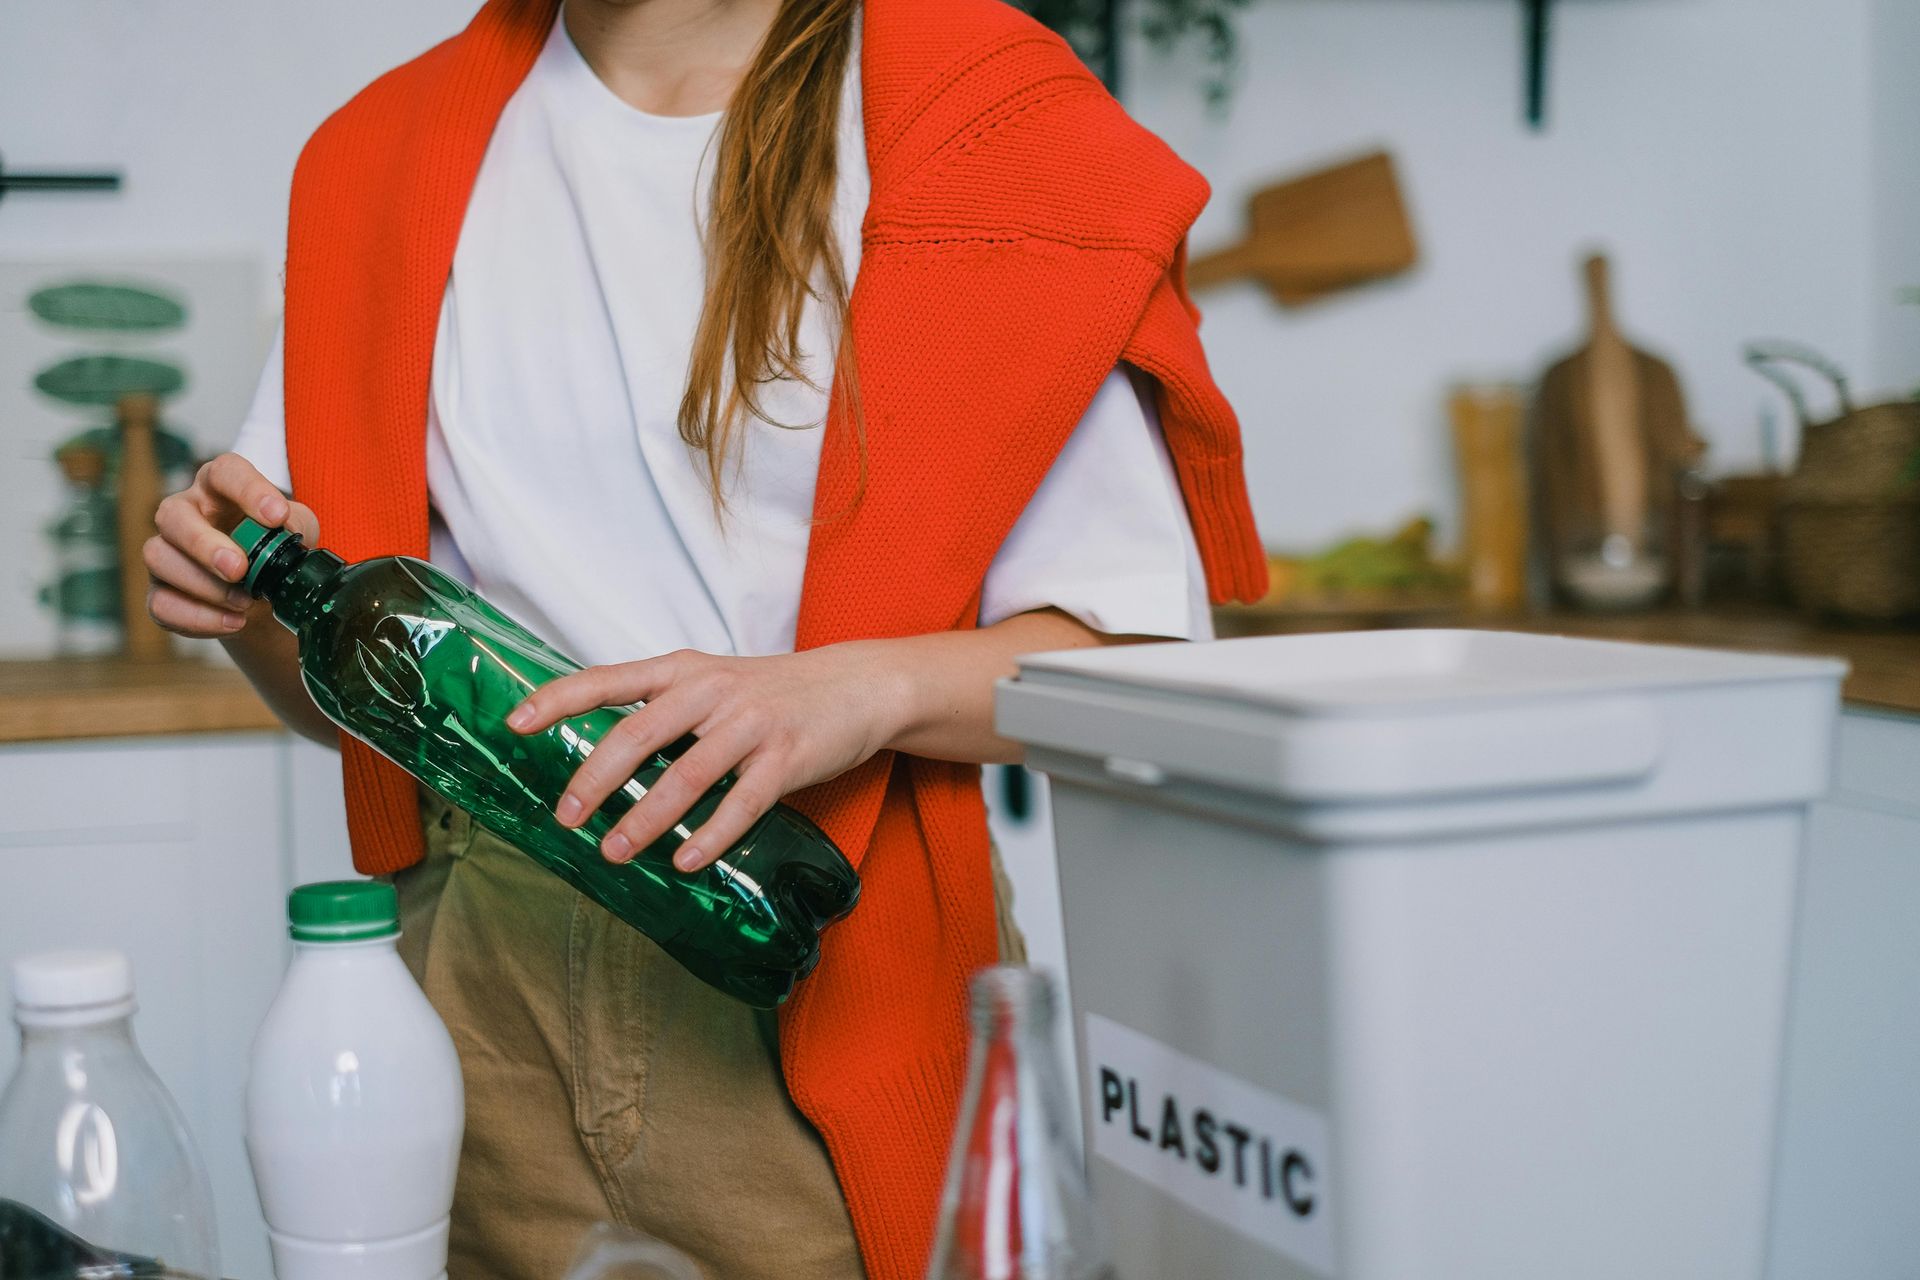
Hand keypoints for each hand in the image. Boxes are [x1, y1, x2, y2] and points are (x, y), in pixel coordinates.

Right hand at [147, 453, 317, 637]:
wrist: (262, 597)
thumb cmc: (274, 550)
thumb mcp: (297, 531)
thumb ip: (297, 525)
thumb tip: (288, 529)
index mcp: (220, 488)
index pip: (226, 472)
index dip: (249, 490)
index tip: (276, 516)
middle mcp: (185, 513)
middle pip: (173, 514)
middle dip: (205, 544)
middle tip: (239, 569)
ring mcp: (167, 552)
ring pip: (159, 557)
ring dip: (203, 585)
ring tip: (244, 603)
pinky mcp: (160, 592)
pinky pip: (161, 604)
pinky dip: (198, 618)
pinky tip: (232, 622)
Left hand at [507, 645, 909, 870]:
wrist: (856, 685)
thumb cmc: (773, 692)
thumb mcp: (713, 682)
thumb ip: (663, 708)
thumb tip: (602, 758)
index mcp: (684, 672)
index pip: (609, 679)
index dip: (559, 699)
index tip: (515, 724)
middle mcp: (712, 692)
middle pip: (639, 733)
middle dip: (596, 778)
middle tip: (566, 817)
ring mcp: (751, 724)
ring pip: (687, 775)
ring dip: (647, 819)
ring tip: (616, 852)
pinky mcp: (787, 757)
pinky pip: (743, 802)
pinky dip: (712, 835)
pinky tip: (687, 860)